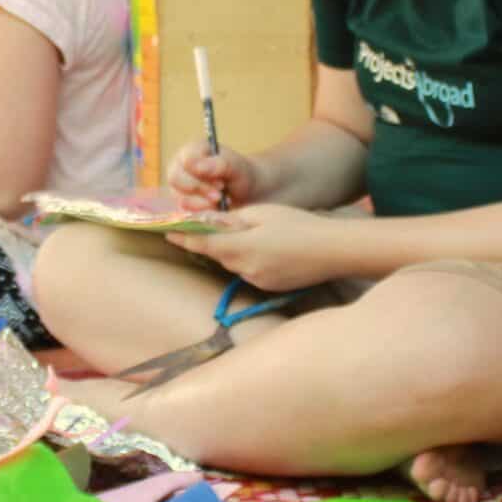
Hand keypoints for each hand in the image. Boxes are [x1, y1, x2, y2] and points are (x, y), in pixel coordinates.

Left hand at [165, 203, 339, 291]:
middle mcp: (245, 269)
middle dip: (213, 241)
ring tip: (253, 235)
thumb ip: (233, 220)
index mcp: (241, 247)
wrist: (333, 250)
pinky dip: (250, 260)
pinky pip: (251, 272)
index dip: (184, 238)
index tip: (169, 232)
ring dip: (234, 251)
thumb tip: (210, 221)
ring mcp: (258, 281)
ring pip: (235, 263)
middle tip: (211, 226)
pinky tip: (268, 249)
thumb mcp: (263, 213)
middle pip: (219, 254)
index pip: (203, 243)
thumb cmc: (299, 224)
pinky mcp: (270, 287)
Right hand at [167, 138, 261, 209]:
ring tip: (221, 200)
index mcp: (193, 150)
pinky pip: (185, 210)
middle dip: (200, 189)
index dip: (201, 172)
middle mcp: (180, 166)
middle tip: (219, 195)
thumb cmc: (239, 173)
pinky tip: (216, 207)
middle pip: (176, 178)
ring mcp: (178, 185)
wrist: (243, 190)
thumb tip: (198, 167)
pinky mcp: (181, 201)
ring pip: (180, 196)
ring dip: (202, 202)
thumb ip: (220, 164)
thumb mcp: (236, 167)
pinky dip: (202, 210)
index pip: (186, 159)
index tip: (220, 183)